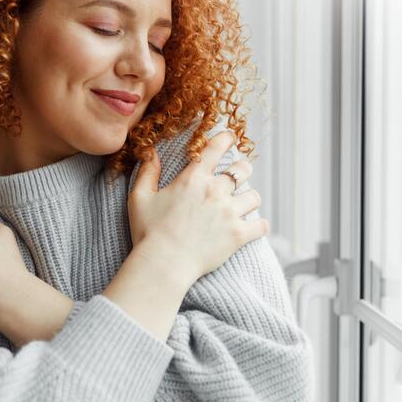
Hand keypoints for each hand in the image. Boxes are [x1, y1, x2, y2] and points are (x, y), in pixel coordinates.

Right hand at [127, 131, 268, 282]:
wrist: (163, 263)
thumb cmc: (149, 232)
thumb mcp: (140, 198)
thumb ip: (148, 172)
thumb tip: (151, 151)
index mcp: (193, 178)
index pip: (216, 148)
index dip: (226, 138)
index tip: (231, 137)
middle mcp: (215, 190)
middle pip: (242, 169)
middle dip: (243, 169)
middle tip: (239, 175)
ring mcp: (229, 212)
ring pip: (254, 196)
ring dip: (249, 198)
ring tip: (244, 203)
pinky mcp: (238, 234)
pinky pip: (261, 225)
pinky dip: (260, 226)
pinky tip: (256, 227)